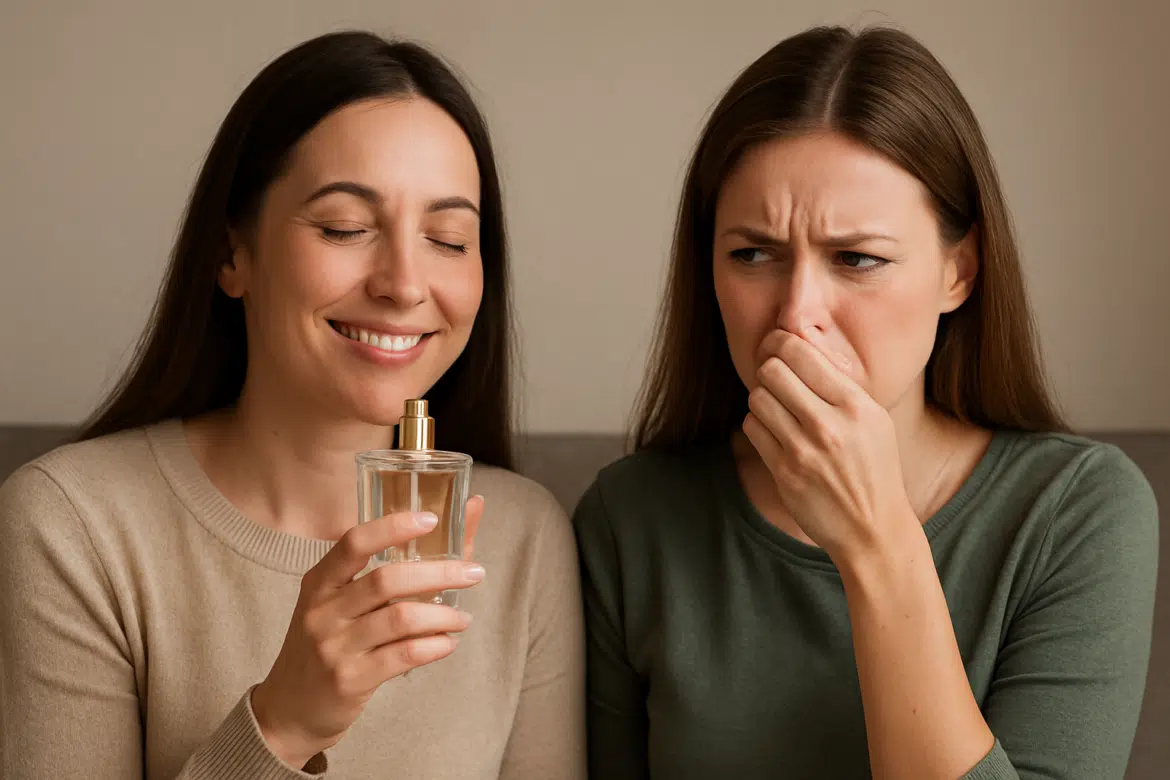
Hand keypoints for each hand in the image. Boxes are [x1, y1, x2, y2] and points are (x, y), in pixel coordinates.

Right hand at [251, 496, 485, 768]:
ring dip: (443, 615)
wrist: (289, 711)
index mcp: (319, 582)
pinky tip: (448, 643)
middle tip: (474, 573)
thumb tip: (461, 512)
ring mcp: (334, 647)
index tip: (432, 519)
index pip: (354, 543)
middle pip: (386, 580)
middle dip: (439, 573)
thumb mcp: (339, 603)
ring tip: (463, 618)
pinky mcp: (350, 680)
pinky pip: (403, 655)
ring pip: (400, 618)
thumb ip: (388, 567)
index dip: (393, 527)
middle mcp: (322, 611)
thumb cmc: (327, 645)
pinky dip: (434, 646)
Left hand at [742, 329, 913, 560]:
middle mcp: (830, 425)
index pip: (801, 354)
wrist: (873, 528)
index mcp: (857, 406)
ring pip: (758, 398)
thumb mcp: (874, 420)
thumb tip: (797, 347)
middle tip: (774, 377)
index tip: (777, 346)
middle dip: (768, 370)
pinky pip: (753, 428)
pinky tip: (774, 431)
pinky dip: (758, 424)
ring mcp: (804, 451)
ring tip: (777, 407)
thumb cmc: (874, 468)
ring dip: (762, 398)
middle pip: (773, 371)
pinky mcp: (784, 472)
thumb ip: (840, 386)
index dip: (780, 343)